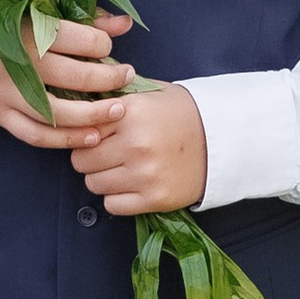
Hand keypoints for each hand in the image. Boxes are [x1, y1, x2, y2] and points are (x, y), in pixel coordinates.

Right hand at [0, 10, 133, 147]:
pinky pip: (36, 134)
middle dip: (109, 79)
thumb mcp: (32, 10)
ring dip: (93, 115)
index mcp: (26, 28)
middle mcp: (17, 62)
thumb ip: (81, 17)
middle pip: (75, 76)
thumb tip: (124, 24)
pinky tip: (91, 136)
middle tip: (126, 76)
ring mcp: (6, 92)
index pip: (78, 39)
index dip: (102, 43)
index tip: (108, 46)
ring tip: (117, 112)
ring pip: (57, 112)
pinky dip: (65, 139)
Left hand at [70, 79, 208, 218]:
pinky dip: (117, 198)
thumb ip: (112, 97)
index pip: (81, 130)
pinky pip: (112, 205)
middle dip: (91, 157)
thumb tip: (76, 99)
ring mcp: (145, 174)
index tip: (97, 135)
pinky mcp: (155, 198)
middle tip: (108, 154)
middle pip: (82, 160)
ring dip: (103, 178)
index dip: (86, 133)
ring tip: (122, 168)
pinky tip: (131, 185)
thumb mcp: (149, 93)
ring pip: (93, 184)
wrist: (223, 140)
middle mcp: (136, 144)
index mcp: (131, 114)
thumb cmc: (182, 114)